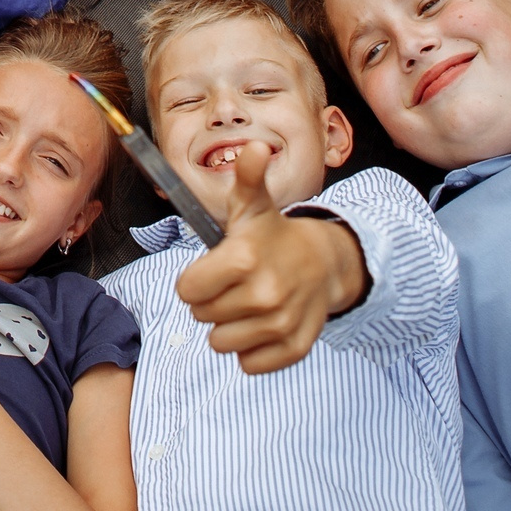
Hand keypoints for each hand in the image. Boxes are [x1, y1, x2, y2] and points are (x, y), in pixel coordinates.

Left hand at [173, 142, 367, 373]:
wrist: (324, 263)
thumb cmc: (274, 235)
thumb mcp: (254, 204)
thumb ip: (246, 176)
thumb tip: (253, 146)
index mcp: (244, 258)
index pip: (187, 290)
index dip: (193, 280)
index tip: (210, 270)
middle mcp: (263, 294)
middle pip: (201, 317)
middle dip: (210, 301)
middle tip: (232, 283)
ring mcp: (280, 324)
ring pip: (221, 344)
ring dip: (229, 327)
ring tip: (247, 303)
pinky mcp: (294, 348)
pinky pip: (249, 365)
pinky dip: (252, 350)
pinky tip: (263, 324)